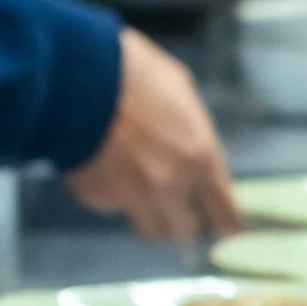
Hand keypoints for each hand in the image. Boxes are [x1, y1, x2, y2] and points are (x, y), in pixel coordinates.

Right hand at [65, 28, 241, 243]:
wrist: (77, 79)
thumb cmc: (133, 73)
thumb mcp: (180, 91)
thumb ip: (192, 130)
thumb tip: (194, 146)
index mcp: (199, 158)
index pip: (224, 209)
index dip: (228, 224)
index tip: (229, 231)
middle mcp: (170, 186)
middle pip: (184, 230)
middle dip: (182, 224)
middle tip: (177, 215)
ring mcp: (131, 197)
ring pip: (148, 230)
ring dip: (149, 219)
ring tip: (140, 198)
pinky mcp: (97, 198)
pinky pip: (110, 206)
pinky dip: (110, 195)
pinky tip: (102, 167)